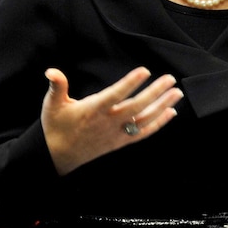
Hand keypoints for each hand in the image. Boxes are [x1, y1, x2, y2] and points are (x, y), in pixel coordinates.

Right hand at [41, 66, 183, 174]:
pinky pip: (144, 133)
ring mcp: (117, 133)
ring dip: (162, 105)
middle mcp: (108, 122)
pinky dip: (159, 123)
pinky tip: (171, 112)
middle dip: (155, 92)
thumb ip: (57, 86)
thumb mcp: (52, 104)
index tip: (144, 71)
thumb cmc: (56, 126)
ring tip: (177, 92)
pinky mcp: (121, 142)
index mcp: (93, 110)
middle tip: (170, 78)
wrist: (58, 156)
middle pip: (136, 106)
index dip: (129, 83)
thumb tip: (50, 71)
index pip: (115, 95)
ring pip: (144, 119)